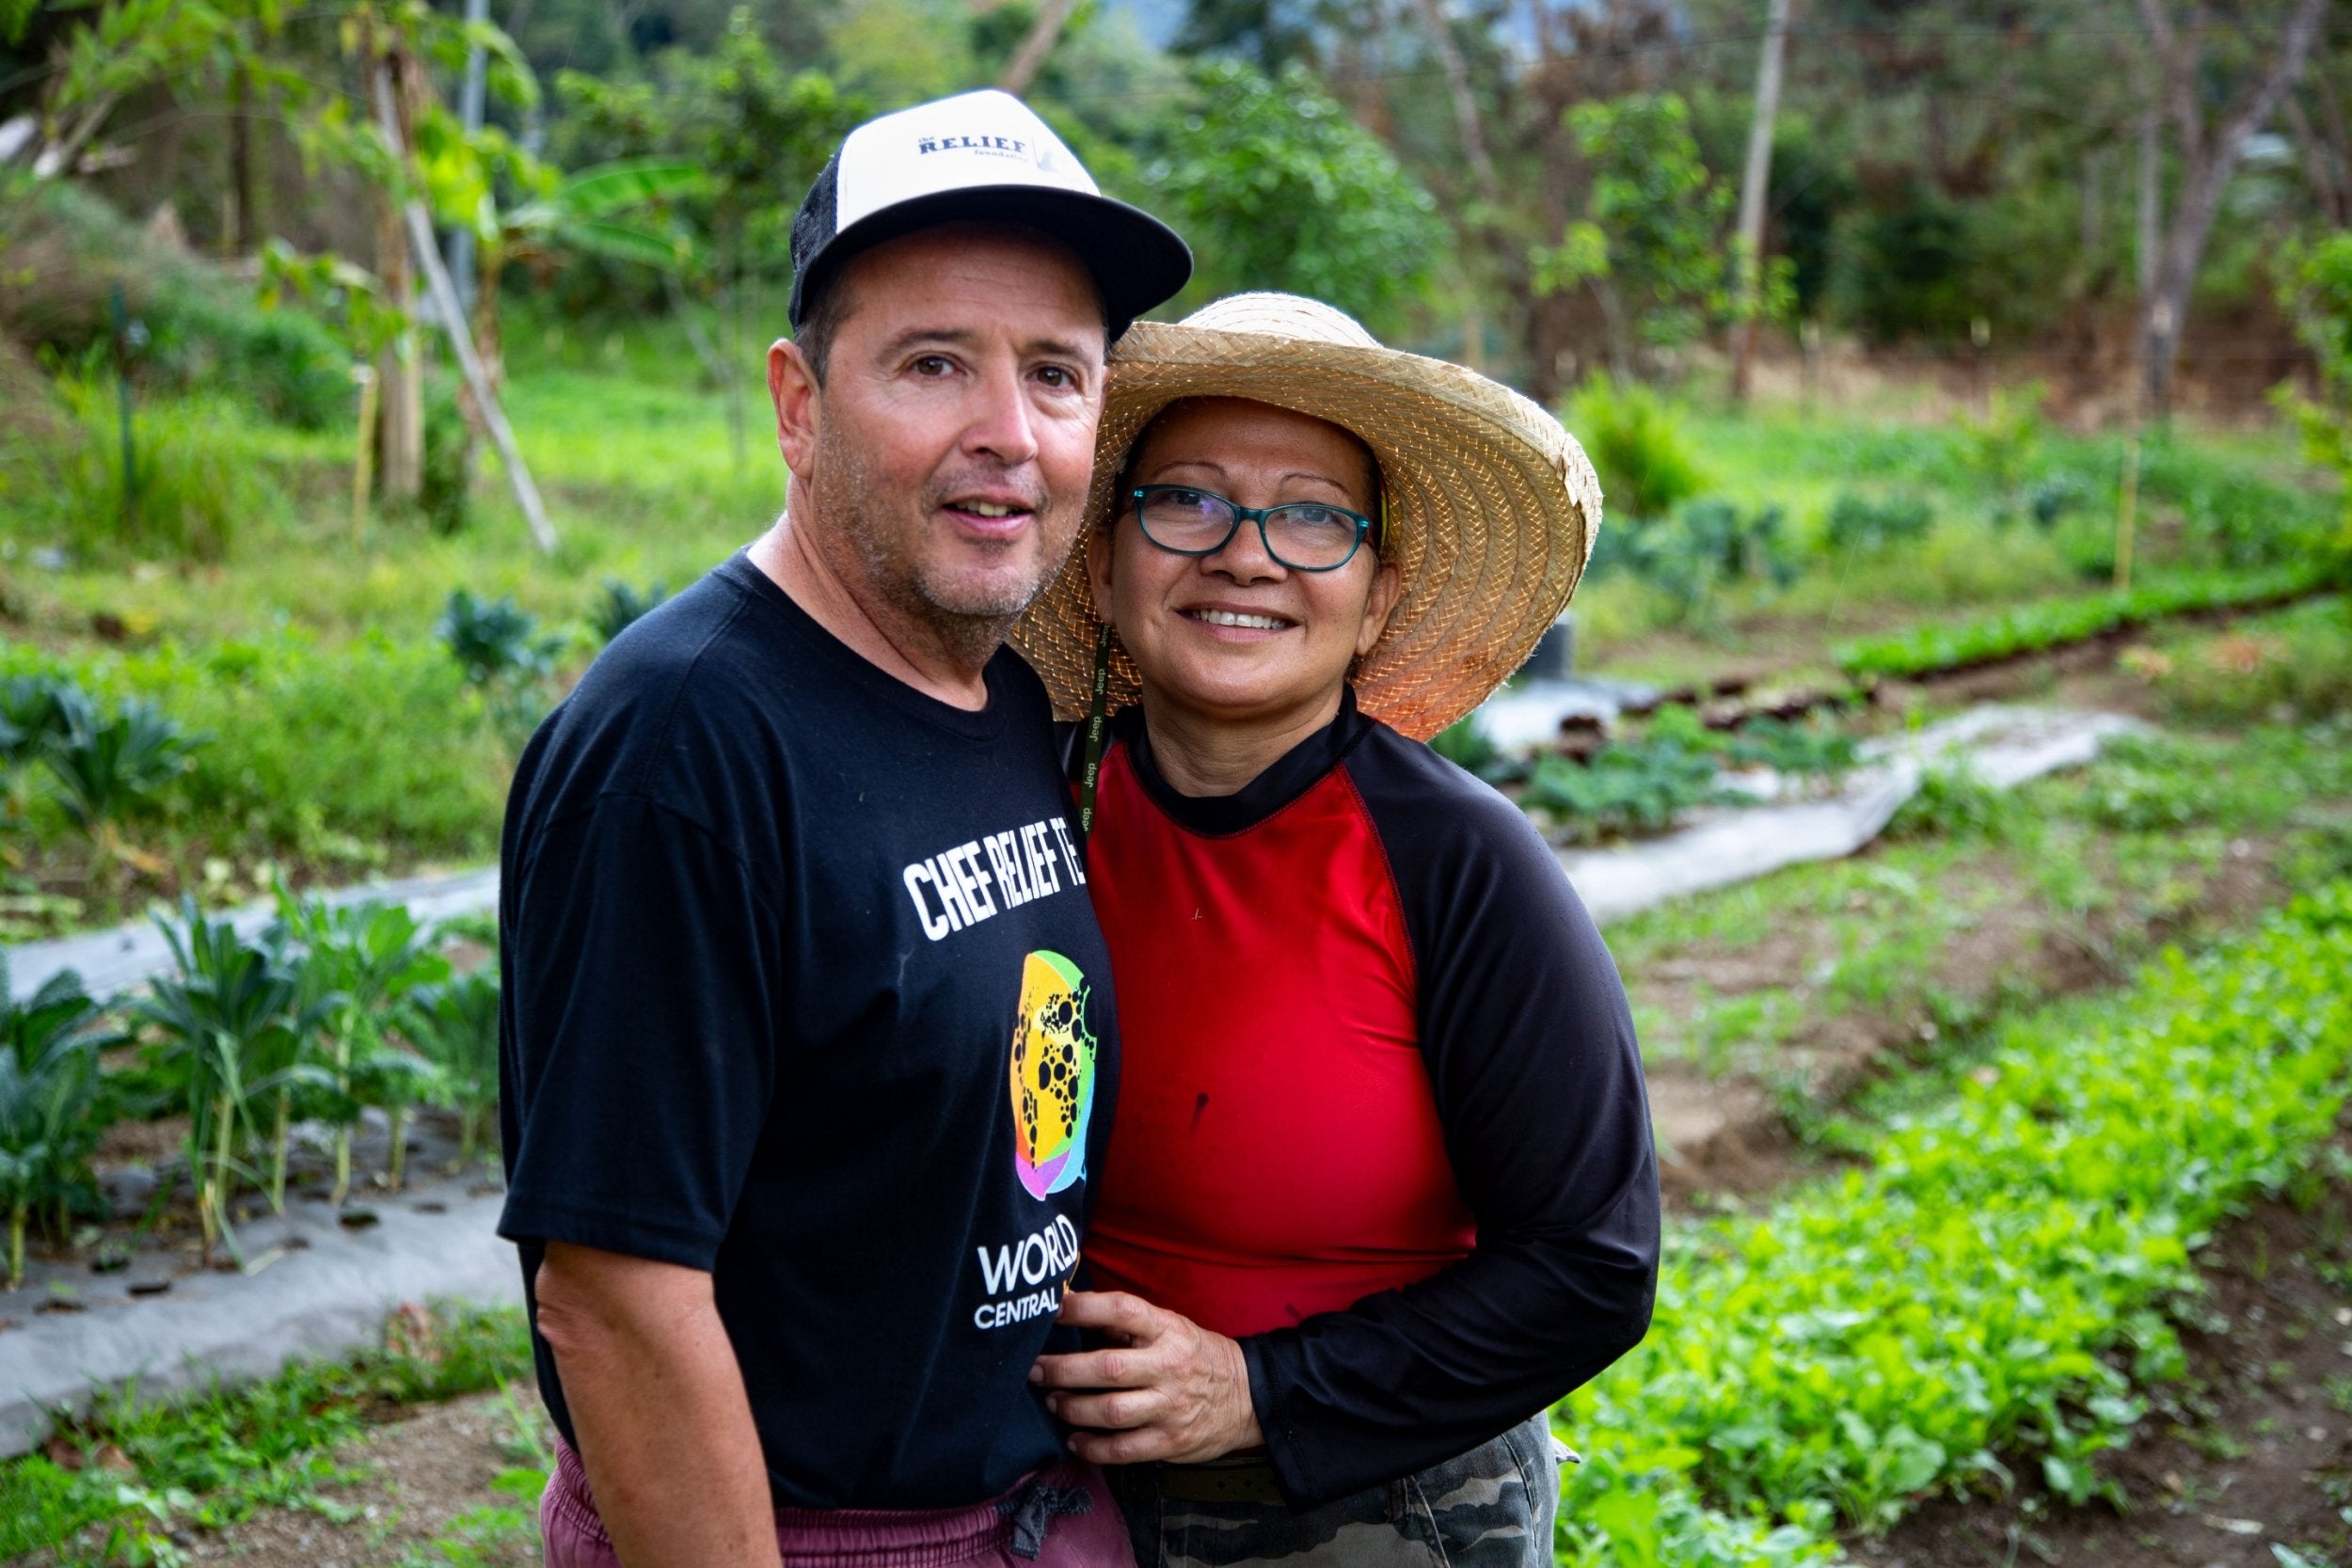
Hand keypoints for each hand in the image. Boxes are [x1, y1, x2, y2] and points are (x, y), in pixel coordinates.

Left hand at [1029, 1290, 1263, 1463]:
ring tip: (1053, 1402)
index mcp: (1168, 1330)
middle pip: (1108, 1368)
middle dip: (1062, 1371)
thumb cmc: (1195, 1355)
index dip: (1083, 1308)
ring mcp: (1170, 1407)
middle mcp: (1169, 1367)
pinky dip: (1092, 1447)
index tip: (1051, 1309)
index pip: (1123, 1310)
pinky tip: (1075, 1439)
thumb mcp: (1170, 1326)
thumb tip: (1069, 1308)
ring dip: (1072, 1408)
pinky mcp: (1170, 1442)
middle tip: (1034, 1371)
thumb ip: (1126, 1322)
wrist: (1248, 1396)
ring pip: (1110, 1412)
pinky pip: (1123, 1450)